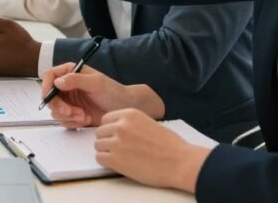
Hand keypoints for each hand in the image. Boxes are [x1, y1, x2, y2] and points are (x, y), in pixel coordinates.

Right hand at [40, 63, 163, 127]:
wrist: (125, 108)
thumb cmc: (114, 91)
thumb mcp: (97, 82)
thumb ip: (76, 80)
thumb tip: (58, 81)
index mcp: (71, 73)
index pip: (50, 76)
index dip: (46, 86)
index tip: (49, 97)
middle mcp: (67, 86)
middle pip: (50, 96)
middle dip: (59, 106)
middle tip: (71, 112)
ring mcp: (69, 101)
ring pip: (55, 110)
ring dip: (67, 116)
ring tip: (83, 116)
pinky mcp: (73, 114)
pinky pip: (63, 120)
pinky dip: (72, 123)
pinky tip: (84, 120)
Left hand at [95, 109, 209, 192]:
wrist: (179, 162)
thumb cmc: (170, 145)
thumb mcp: (149, 123)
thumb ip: (132, 123)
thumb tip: (118, 129)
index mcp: (130, 114)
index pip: (106, 119)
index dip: (110, 129)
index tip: (115, 136)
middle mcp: (121, 126)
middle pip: (100, 132)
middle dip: (107, 140)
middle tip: (118, 148)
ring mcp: (117, 143)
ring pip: (98, 145)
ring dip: (106, 152)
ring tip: (120, 157)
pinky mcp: (116, 160)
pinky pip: (99, 158)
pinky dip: (106, 162)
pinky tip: (119, 163)